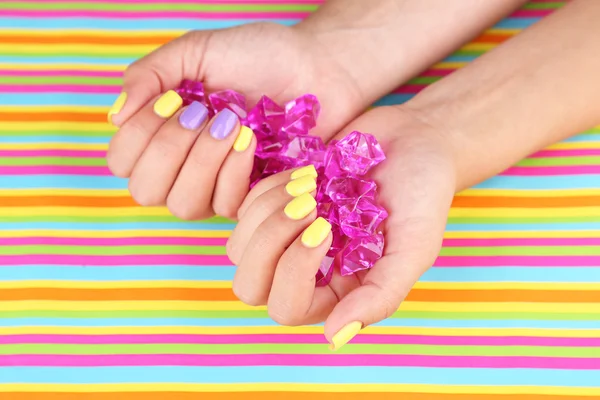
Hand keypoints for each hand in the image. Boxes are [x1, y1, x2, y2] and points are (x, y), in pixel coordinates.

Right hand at [106, 22, 364, 219]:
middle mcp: (183, 165)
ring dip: (203, 162)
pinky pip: (225, 206)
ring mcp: (216, 186)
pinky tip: (252, 142)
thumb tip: (116, 115)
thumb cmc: (258, 56)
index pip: (122, 161)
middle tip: (202, 114)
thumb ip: (151, 75)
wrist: (316, 68)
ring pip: (183, 205)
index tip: (173, 101)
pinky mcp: (250, 198)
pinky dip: (234, 172)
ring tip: (232, 124)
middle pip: (145, 191)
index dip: (138, 138)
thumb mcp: (197, 52)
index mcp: (163, 130)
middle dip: (171, 151)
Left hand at [226, 106, 457, 348]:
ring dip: (269, 210)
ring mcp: (286, 239)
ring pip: (240, 247)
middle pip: (251, 285)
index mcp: (339, 291)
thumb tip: (333, 337)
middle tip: (310, 203)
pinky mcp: (275, 206)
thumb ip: (380, 295)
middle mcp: (307, 272)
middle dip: (270, 241)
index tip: (326, 224)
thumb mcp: (415, 246)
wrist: (415, 139)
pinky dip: (268, 188)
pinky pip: (243, 208)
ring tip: (312, 181)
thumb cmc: (422, 193)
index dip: (294, 271)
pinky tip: (308, 172)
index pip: (288, 308)